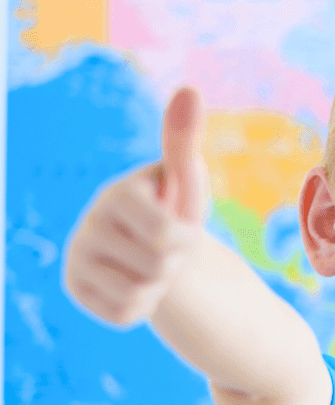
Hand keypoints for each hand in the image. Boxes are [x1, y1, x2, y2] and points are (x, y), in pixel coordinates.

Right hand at [63, 86, 210, 326]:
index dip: (186, 240)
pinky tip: (136, 282)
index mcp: (115, 195)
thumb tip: (189, 89)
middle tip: (166, 248)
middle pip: (156, 268)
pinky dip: (143, 305)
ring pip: (140, 294)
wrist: (159, 249)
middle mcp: (86, 225)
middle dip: (174, 263)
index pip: (167, 238)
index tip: (178, 225)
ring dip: (159, 285)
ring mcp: (75, 259)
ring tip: (152, 263)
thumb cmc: (175, 209)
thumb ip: (185, 140)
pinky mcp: (76, 289)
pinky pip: (125, 314)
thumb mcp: (187, 180)